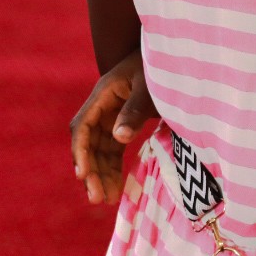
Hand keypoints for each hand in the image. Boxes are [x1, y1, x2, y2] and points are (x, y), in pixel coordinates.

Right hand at [70, 50, 158, 205]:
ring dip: (100, 174)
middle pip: (89, 143)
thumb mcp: (150, 87)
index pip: (84, 126)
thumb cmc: (162, 67)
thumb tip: (119, 138)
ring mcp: (111, 116)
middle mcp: (102, 106)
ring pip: (99, 150)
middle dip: (90, 171)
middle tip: (97, 199)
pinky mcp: (122, 123)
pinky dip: (113, 168)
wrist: (174, 54)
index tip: (83, 174)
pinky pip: (112, 150)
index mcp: (103, 93)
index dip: (81, 151)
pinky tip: (116, 188)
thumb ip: (134, 111)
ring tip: (107, 200)